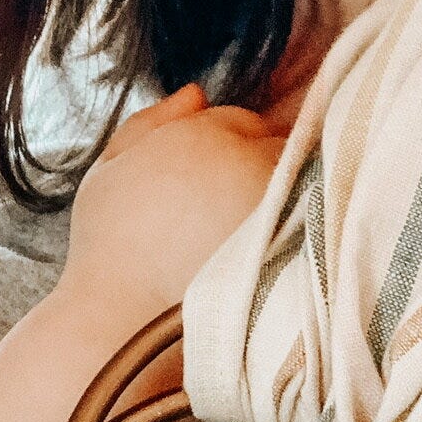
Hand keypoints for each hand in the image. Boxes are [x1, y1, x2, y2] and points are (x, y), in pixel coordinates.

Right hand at [65, 86, 284, 318]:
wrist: (130, 327)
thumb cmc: (111, 251)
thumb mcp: (108, 170)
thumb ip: (150, 121)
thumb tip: (196, 93)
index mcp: (205, 133)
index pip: (243, 119)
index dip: (230, 145)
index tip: (215, 179)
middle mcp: (251, 159)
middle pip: (278, 144)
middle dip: (262, 164)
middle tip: (232, 205)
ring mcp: (280, 201)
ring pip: (302, 179)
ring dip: (285, 193)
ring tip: (250, 232)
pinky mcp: (298, 244)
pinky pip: (312, 221)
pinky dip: (299, 229)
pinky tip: (269, 254)